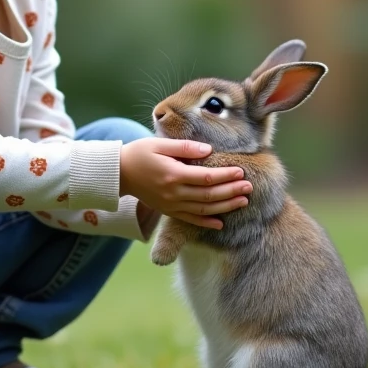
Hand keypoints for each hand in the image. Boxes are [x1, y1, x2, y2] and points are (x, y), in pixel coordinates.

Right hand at [120, 138, 250, 228]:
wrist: (119, 174)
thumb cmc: (139, 154)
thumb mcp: (159, 144)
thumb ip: (185, 147)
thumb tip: (208, 150)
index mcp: (173, 174)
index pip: (205, 177)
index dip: (225, 176)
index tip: (241, 171)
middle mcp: (174, 193)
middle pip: (208, 195)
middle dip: (231, 191)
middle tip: (249, 187)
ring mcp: (171, 205)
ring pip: (203, 209)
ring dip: (225, 206)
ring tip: (243, 202)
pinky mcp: (168, 211)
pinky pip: (190, 219)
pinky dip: (206, 222)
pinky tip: (221, 223)